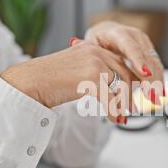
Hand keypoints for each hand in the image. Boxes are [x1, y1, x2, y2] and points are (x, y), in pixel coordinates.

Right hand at [0, 41, 137, 123]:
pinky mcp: (91, 78)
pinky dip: (113, 112)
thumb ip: (96, 73)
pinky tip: (114, 120)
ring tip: (124, 116)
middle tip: (134, 109)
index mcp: (95, 48)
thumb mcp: (78, 71)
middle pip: (126, 74)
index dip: (132, 81)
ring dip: (124, 104)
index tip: (137, 94)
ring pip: (121, 87)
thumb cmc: (50, 80)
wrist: (30, 82)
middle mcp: (97, 52)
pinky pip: (110, 99)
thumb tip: (114, 88)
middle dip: (132, 94)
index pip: (122, 63)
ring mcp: (95, 63)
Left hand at [85, 21, 164, 104]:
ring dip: (157, 83)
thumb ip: (87, 47)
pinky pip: (157, 69)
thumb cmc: (99, 41)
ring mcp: (146, 45)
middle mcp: (136, 38)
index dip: (138, 60)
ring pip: (156, 64)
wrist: (109, 34)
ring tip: (156, 99)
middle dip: (152, 78)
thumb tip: (75, 42)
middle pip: (148, 58)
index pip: (131, 47)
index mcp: (120, 34)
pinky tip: (159, 95)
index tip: (144, 74)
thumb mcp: (91, 44)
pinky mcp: (150, 54)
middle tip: (151, 95)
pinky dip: (158, 83)